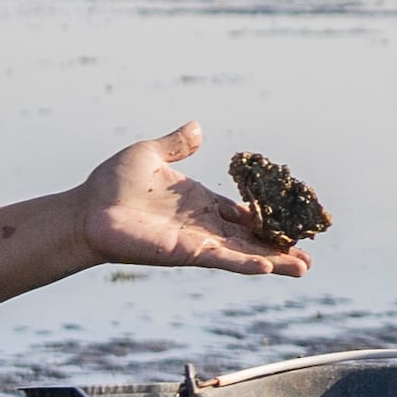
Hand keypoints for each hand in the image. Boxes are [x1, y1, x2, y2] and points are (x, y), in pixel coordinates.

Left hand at [79, 122, 308, 279]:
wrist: (87, 210)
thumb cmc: (112, 184)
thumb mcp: (149, 154)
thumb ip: (177, 144)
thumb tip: (198, 127)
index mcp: (199, 202)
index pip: (242, 212)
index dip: (267, 217)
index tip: (292, 220)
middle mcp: (202, 225)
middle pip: (250, 238)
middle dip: (279, 246)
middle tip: (308, 253)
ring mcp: (197, 241)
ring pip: (244, 253)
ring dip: (274, 261)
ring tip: (304, 268)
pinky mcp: (185, 252)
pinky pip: (222, 259)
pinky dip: (246, 263)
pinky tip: (269, 265)